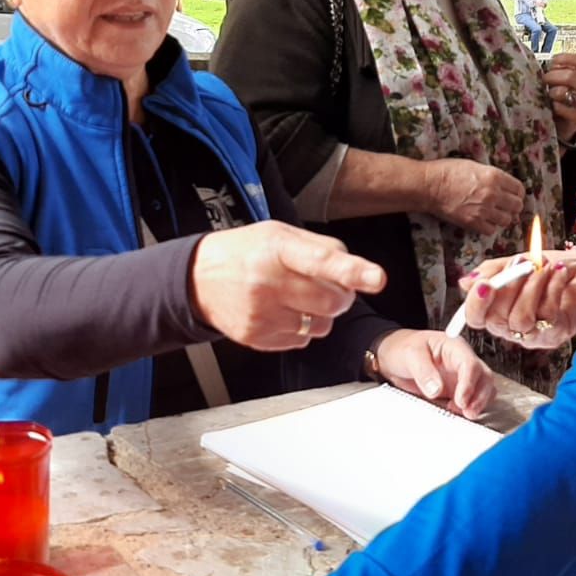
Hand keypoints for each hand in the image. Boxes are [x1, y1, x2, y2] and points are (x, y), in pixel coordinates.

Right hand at [191, 221, 384, 350]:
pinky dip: (301, 328)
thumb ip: (320, 248)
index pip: (321, 261)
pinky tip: (282, 311)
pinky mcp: (257, 338)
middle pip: (331, 302)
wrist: (198, 279)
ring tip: (297, 297)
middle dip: (341, 296)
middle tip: (328, 286)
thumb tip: (355, 270)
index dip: (353, 271)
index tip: (377, 278)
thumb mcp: (279, 234)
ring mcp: (261, 314)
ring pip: (321, 326)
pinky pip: (302, 341)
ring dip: (321, 315)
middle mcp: (267, 282)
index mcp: (276, 249)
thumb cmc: (246, 252)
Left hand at [374, 329, 495, 417]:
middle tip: (468, 411)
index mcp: (454, 346)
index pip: (470, 363)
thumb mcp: (410, 354)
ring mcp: (460, 376)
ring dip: (479, 402)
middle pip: (483, 376)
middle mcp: (461, 361)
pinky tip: (458, 412)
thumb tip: (436, 389)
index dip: (469, 383)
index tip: (461, 400)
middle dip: (480, 395)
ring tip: (467, 414)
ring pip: (484, 388)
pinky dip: (471, 406)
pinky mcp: (456, 389)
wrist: (392, 356)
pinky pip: (472, 398)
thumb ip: (423, 370)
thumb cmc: (403, 347)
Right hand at [425, 158, 523, 233]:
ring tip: (494, 214)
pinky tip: (483, 221)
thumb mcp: (475, 166)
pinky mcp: (473, 222)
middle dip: (513, 206)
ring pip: (507, 220)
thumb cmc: (448, 171)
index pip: (519, 188)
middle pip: (517, 206)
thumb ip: (492, 176)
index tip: (513, 195)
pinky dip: (489, 227)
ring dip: (502, 218)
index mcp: (494, 176)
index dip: (517, 193)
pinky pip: (491, 230)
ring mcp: (483, 209)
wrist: (429, 185)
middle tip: (506, 206)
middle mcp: (492, 193)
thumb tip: (504, 187)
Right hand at [457, 248, 575, 349]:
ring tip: (545, 265)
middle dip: (509, 286)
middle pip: (496, 319)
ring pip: (521, 318)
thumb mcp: (520, 262)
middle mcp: (512, 328)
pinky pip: (547, 315)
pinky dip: (553, 287)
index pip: (476, 317)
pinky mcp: (556, 333)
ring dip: (533, 286)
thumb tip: (465, 282)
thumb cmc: (554, 268)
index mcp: (498, 311)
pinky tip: (561, 271)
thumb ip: (493, 271)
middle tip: (524, 261)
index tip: (485, 283)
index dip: (475, 304)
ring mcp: (534, 334)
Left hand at [544, 52, 575, 140]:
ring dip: (552, 91)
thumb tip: (548, 64)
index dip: (566, 58)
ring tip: (549, 94)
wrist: (569, 122)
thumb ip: (560, 70)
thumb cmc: (565, 96)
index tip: (553, 61)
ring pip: (563, 91)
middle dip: (552, 76)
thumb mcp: (566, 80)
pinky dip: (553, 106)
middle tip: (544, 79)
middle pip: (570, 75)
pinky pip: (559, 108)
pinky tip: (553, 106)